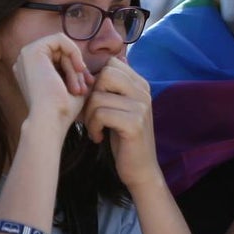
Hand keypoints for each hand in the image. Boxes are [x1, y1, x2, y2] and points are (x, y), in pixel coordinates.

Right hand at [13, 33, 94, 132]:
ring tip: (79, 87)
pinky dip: (74, 52)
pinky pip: (60, 39)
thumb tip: (82, 63)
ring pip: (61, 48)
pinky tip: (78, 68)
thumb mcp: (69, 86)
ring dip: (75, 67)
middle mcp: (24, 63)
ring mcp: (25, 56)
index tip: (86, 84)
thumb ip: (71, 71)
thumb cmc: (61, 111)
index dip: (74, 69)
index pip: (58, 60)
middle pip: (60, 53)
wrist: (50, 120)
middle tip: (85, 86)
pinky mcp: (32, 50)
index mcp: (30, 73)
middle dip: (76, 69)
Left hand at [81, 58, 160, 190]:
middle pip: (105, 74)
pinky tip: (98, 137)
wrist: (141, 169)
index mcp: (141, 84)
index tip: (94, 100)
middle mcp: (143, 92)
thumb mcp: (120, 108)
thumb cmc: (124, 138)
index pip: (112, 64)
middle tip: (91, 114)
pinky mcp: (134, 124)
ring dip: (89, 117)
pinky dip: (93, 127)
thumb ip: (112, 89)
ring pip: (98, 97)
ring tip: (95, 129)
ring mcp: (141, 107)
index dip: (95, 79)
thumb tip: (93, 68)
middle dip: (91, 95)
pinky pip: (101, 114)